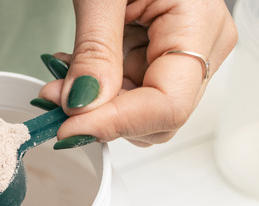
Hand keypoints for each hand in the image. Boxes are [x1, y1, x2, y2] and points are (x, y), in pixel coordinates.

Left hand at [39, 0, 236, 147]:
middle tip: (53, 99)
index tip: (66, 128)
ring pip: (142, 111)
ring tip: (61, 76)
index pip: (168, 106)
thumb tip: (81, 108)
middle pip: (158, 118)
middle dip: (103, 117)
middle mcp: (204, 46)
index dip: (116, 125)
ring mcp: (186, 52)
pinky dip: (100, 89)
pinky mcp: (163, 53)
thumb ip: (95, 53)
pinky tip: (77, 69)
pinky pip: (133, 90)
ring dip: (97, 105)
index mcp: (201, 25)